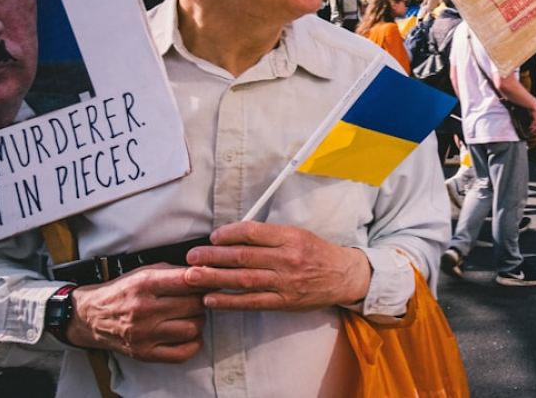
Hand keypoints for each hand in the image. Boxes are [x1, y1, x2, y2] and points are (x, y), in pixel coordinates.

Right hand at [69, 264, 208, 362]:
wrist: (91, 316)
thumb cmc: (123, 291)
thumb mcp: (145, 272)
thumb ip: (175, 272)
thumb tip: (206, 273)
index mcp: (144, 285)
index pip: (187, 282)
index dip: (204, 280)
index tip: (210, 280)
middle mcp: (143, 310)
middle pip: (194, 305)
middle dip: (203, 300)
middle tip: (202, 298)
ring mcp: (143, 334)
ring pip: (191, 328)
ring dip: (199, 321)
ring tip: (193, 315)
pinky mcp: (143, 353)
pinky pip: (181, 353)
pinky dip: (193, 344)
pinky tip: (189, 334)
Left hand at [183, 222, 371, 311]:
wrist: (344, 276)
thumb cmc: (318, 253)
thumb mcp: (298, 235)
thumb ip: (269, 236)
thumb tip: (233, 237)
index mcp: (290, 237)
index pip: (252, 232)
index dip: (228, 234)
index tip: (212, 238)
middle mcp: (287, 259)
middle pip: (243, 257)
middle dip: (212, 257)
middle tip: (191, 257)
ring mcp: (285, 282)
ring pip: (243, 279)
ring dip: (214, 278)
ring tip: (192, 277)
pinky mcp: (284, 302)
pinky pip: (252, 302)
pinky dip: (229, 301)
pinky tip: (211, 299)